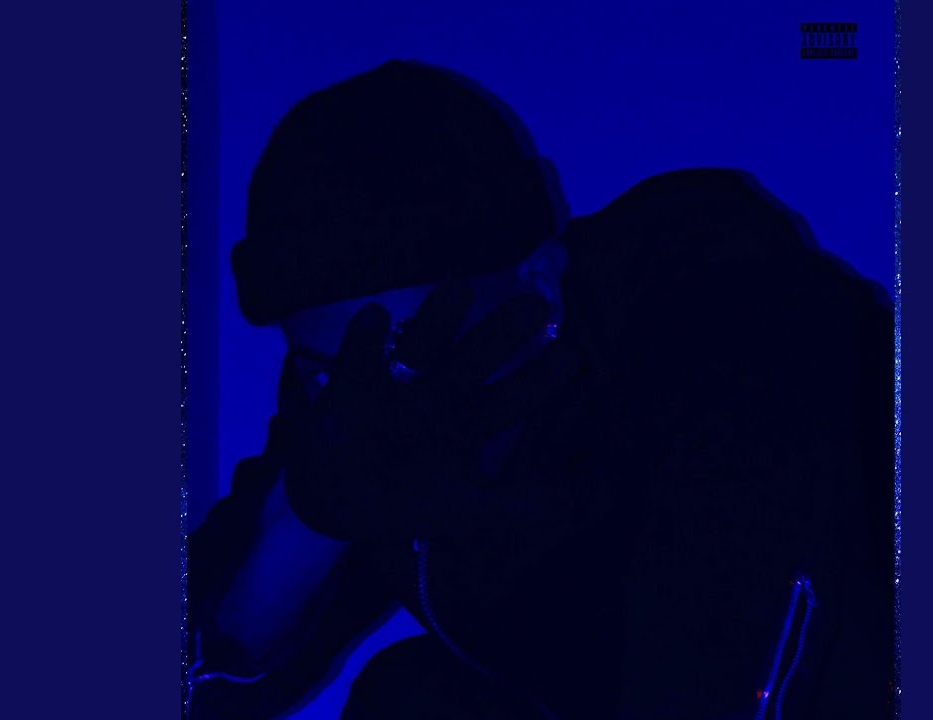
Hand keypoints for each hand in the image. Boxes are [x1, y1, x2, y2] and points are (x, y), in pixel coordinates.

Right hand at [283, 282, 577, 540]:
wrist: (333, 504)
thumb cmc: (408, 503)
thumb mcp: (474, 512)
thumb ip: (533, 505)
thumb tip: (598, 488)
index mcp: (467, 423)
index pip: (514, 395)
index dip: (544, 378)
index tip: (575, 356)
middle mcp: (436, 399)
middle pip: (476, 359)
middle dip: (503, 334)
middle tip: (537, 305)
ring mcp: (392, 391)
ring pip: (422, 348)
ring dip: (438, 320)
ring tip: (461, 288)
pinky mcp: (346, 392)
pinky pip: (356, 363)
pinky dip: (364, 342)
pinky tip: (376, 316)